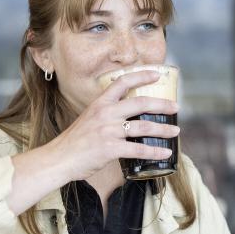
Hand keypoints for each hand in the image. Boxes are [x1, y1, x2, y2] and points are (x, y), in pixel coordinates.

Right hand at [44, 69, 179, 181]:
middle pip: (140, 103)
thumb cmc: (75, 141)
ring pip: (144, 127)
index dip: (141, 76)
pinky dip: (155, 151)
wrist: (59, 158)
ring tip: (176, 131)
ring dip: (164, 129)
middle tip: (176, 106)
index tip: (156, 75)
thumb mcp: (89, 118)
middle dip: (162, 104)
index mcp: (100, 103)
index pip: (122, 82)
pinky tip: (165, 152)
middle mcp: (105, 113)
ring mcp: (108, 131)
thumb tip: (126, 115)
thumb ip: (106, 114)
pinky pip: (139, 149)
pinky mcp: (110, 149)